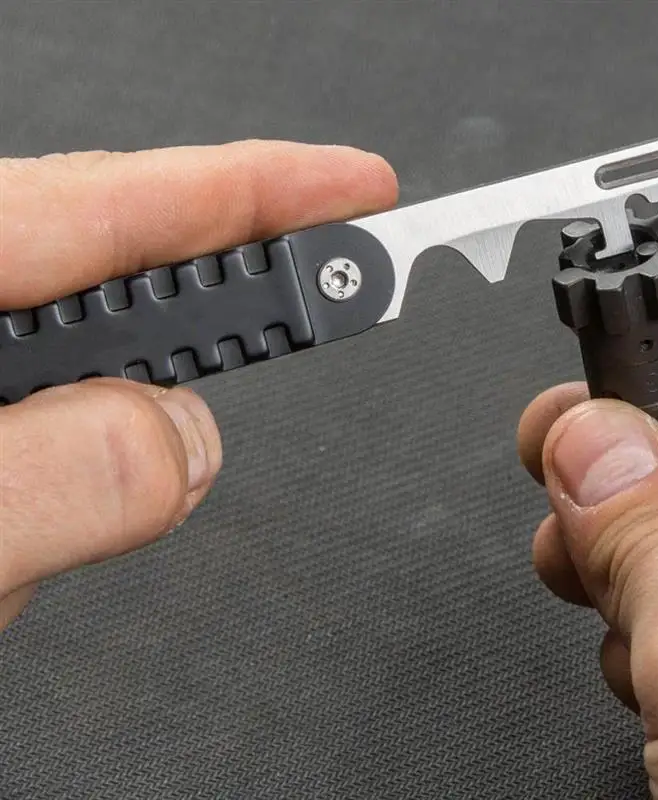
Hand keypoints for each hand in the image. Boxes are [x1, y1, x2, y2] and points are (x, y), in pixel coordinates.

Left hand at [0, 140, 397, 629]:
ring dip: (119, 441)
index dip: (256, 189)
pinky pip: (51, 439)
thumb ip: (71, 478)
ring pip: (85, 379)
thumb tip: (188, 435)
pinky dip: (73, 484)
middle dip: (213, 317)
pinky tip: (39, 533)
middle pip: (112, 277)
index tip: (358, 189)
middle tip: (320, 310)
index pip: (118, 203)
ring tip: (64, 526)